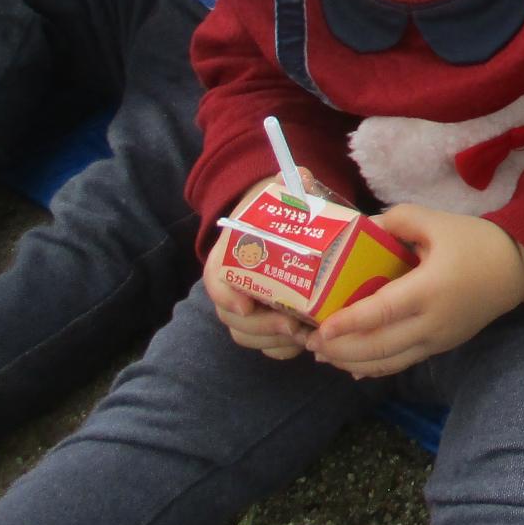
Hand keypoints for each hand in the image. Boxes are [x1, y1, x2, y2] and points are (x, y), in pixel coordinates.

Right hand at [203, 174, 311, 359]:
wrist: (274, 223)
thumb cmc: (277, 211)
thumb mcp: (281, 195)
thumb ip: (291, 186)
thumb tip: (300, 175)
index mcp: (227, 258)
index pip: (216, 281)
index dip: (226, 296)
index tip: (245, 305)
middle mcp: (229, 288)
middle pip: (234, 318)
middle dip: (263, 326)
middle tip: (294, 326)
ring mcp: (244, 308)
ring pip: (247, 336)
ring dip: (275, 341)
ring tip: (306, 336)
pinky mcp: (262, 323)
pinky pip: (264, 346)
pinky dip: (282, 349)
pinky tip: (306, 343)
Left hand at [307, 205, 523, 378]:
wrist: (515, 269)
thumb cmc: (474, 241)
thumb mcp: (435, 221)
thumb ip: (395, 222)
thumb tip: (358, 229)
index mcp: (430, 288)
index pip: (382, 312)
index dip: (349, 323)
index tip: (320, 328)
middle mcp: (432, 321)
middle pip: (379, 346)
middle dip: (340, 349)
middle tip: (309, 342)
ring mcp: (438, 339)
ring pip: (388, 362)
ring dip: (352, 363)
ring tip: (323, 356)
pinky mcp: (441, 347)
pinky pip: (402, 364)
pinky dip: (374, 368)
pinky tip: (353, 366)